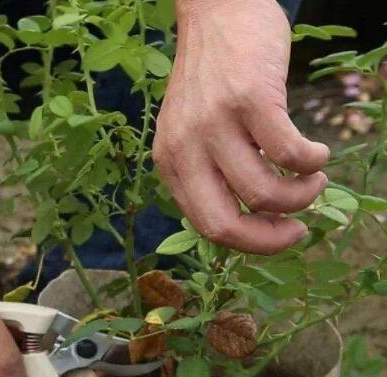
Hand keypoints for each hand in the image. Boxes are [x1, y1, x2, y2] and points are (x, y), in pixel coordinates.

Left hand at [153, 0, 329, 254]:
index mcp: (170, 163)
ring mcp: (214, 123)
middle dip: (269, 240)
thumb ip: (211, 174)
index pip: (206, 226)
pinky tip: (317, 153)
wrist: (215, 14)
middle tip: (298, 229)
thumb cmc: (211, 81)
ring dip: (301, 196)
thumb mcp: (194, 134)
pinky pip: (288, 152)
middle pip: (224, 223)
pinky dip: (311, 161)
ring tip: (313, 179)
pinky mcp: (248, 98)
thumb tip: (255, 218)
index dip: (249, 242)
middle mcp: (184, 148)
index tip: (281, 234)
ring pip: (262, 193)